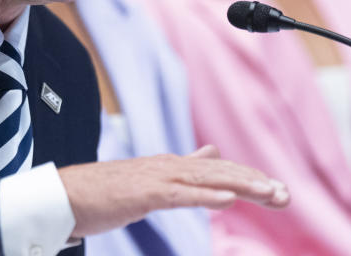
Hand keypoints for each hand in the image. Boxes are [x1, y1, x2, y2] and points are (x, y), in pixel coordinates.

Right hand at [58, 144, 288, 236]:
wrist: (65, 195)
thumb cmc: (105, 192)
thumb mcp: (152, 180)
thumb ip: (184, 167)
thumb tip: (212, 152)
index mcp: (173, 166)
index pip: (220, 171)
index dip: (250, 179)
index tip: (278, 192)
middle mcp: (170, 166)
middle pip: (221, 173)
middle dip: (255, 183)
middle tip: (285, 196)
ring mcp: (157, 178)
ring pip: (207, 180)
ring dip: (240, 186)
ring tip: (269, 194)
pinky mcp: (144, 193)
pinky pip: (180, 194)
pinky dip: (206, 194)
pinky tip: (228, 199)